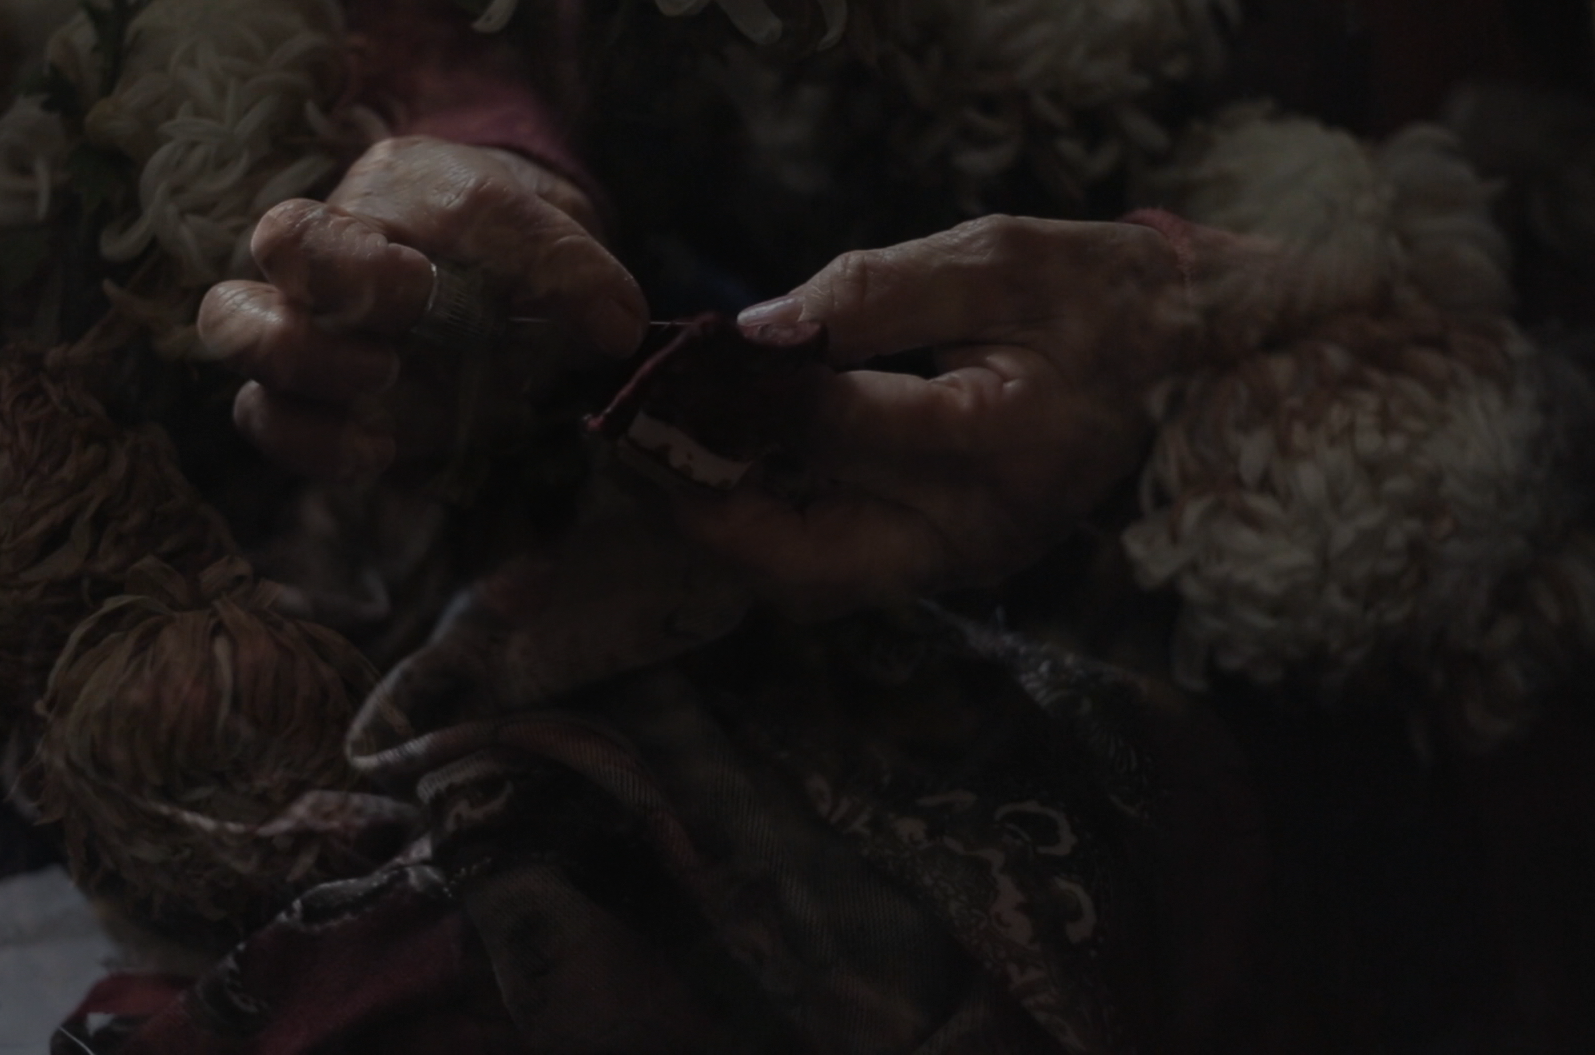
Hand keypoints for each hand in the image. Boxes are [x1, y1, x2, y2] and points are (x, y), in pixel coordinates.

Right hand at [197, 136, 647, 482]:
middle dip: (336, 281)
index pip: (398, 199)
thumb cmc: (514, 263)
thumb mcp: (558, 248)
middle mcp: (335, 246)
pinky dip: (310, 440)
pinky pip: (266, 416)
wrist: (496, 305)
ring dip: (297, 357)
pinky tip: (376, 451)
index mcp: (398, 192)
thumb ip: (578, 272)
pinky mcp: (306, 404)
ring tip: (379, 379)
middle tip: (403, 318)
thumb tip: (616, 327)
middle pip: (279, 238)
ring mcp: (307, 324)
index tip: (439, 288)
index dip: (440, 242)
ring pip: (234, 320)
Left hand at [676, 214, 1200, 616]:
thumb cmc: (1098, 296)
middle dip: (707, 511)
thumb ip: (877, 292)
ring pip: (813, 581)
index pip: (846, 427)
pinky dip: (773, 529)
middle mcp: (981, 525)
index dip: (750, 393)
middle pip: (809, 559)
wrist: (1192, 362)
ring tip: (668, 459)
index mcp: (1006, 437)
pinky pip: (839, 567)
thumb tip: (757, 333)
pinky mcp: (950, 565)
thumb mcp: (1000, 258)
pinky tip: (732, 470)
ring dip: (729, 531)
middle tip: (639, 451)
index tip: (684, 355)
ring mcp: (965, 560)